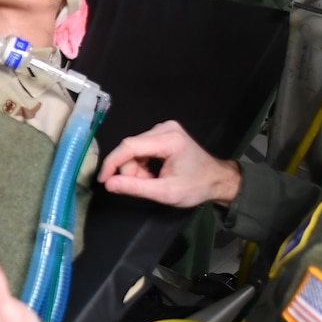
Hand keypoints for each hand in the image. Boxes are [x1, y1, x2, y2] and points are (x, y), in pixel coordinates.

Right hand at [98, 120, 241, 207]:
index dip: (112, 163)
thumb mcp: (166, 192)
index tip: (103, 180)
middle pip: (131, 147)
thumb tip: (109, 184)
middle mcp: (165, 128)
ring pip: (134, 148)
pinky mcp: (163, 132)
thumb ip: (135, 187)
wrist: (217, 180)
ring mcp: (164, 128)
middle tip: (140, 186)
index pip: (129, 146)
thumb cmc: (196, 187)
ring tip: (151, 181)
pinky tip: (153, 173)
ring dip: (136, 168)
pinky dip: (142, 163)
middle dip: (130, 170)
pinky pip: (141, 147)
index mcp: (169, 140)